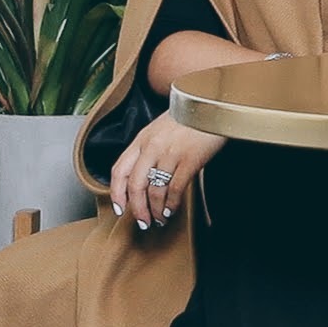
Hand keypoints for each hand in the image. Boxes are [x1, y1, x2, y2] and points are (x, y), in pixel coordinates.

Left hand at [108, 111, 225, 229]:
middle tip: (142, 221)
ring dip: (156, 210)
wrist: (210, 104)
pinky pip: (175, 189)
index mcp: (141, 139)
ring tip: (159, 219)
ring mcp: (170, 154)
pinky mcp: (189, 160)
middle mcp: (152, 147)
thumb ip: (148, 148)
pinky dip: (171, 204)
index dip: (117, 193)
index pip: (119, 170)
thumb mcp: (159, 128)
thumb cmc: (187, 116)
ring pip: (155, 191)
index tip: (119, 208)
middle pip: (135, 185)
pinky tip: (171, 210)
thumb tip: (143, 177)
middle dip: (137, 209)